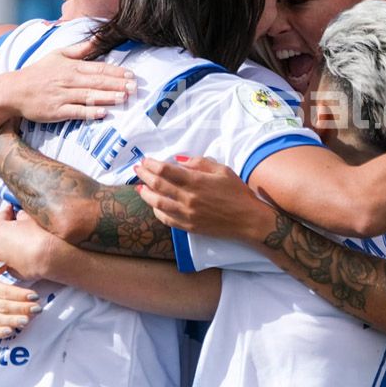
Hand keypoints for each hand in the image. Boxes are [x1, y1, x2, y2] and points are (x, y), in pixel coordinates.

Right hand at [0, 40, 136, 122]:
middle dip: (117, 84)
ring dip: (107, 97)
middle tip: (134, 87)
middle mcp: (68, 80)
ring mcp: (62, 96)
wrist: (13, 90)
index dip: (116, 72)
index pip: (98, 68)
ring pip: (89, 96)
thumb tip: (98, 39)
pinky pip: (76, 112)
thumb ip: (80, 49)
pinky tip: (103, 113)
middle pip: (97, 82)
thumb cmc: (38, 72)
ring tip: (124, 98)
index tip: (132, 75)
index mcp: (71, 67)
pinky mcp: (56, 111)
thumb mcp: (58, 55)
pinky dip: (89, 112)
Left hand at [0, 204, 57, 281]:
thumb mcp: (30, 218)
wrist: (48, 258)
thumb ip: (22, 214)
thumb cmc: (39, 237)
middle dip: (9, 227)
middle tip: (21, 223)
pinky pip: (10, 258)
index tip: (14, 207)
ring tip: (26, 239)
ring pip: (4, 247)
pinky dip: (16, 254)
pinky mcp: (9, 270)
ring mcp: (0, 259)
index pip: (2, 214)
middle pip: (0, 232)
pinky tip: (28, 250)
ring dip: (11, 242)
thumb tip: (20, 216)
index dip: (10, 209)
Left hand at [135, 156, 274, 243]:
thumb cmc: (237, 192)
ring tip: (139, 187)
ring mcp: (187, 214)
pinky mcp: (188, 227)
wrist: (248, 219)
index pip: (166, 170)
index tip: (146, 160)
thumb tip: (179, 160)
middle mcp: (188, 198)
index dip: (152, 164)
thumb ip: (200, 163)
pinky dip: (156, 211)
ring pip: (157, 203)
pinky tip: (154, 204)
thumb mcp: (223, 170)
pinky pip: (166, 219)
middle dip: (144, 175)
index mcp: (196, 181)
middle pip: (158, 185)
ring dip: (145, 193)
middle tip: (137, 169)